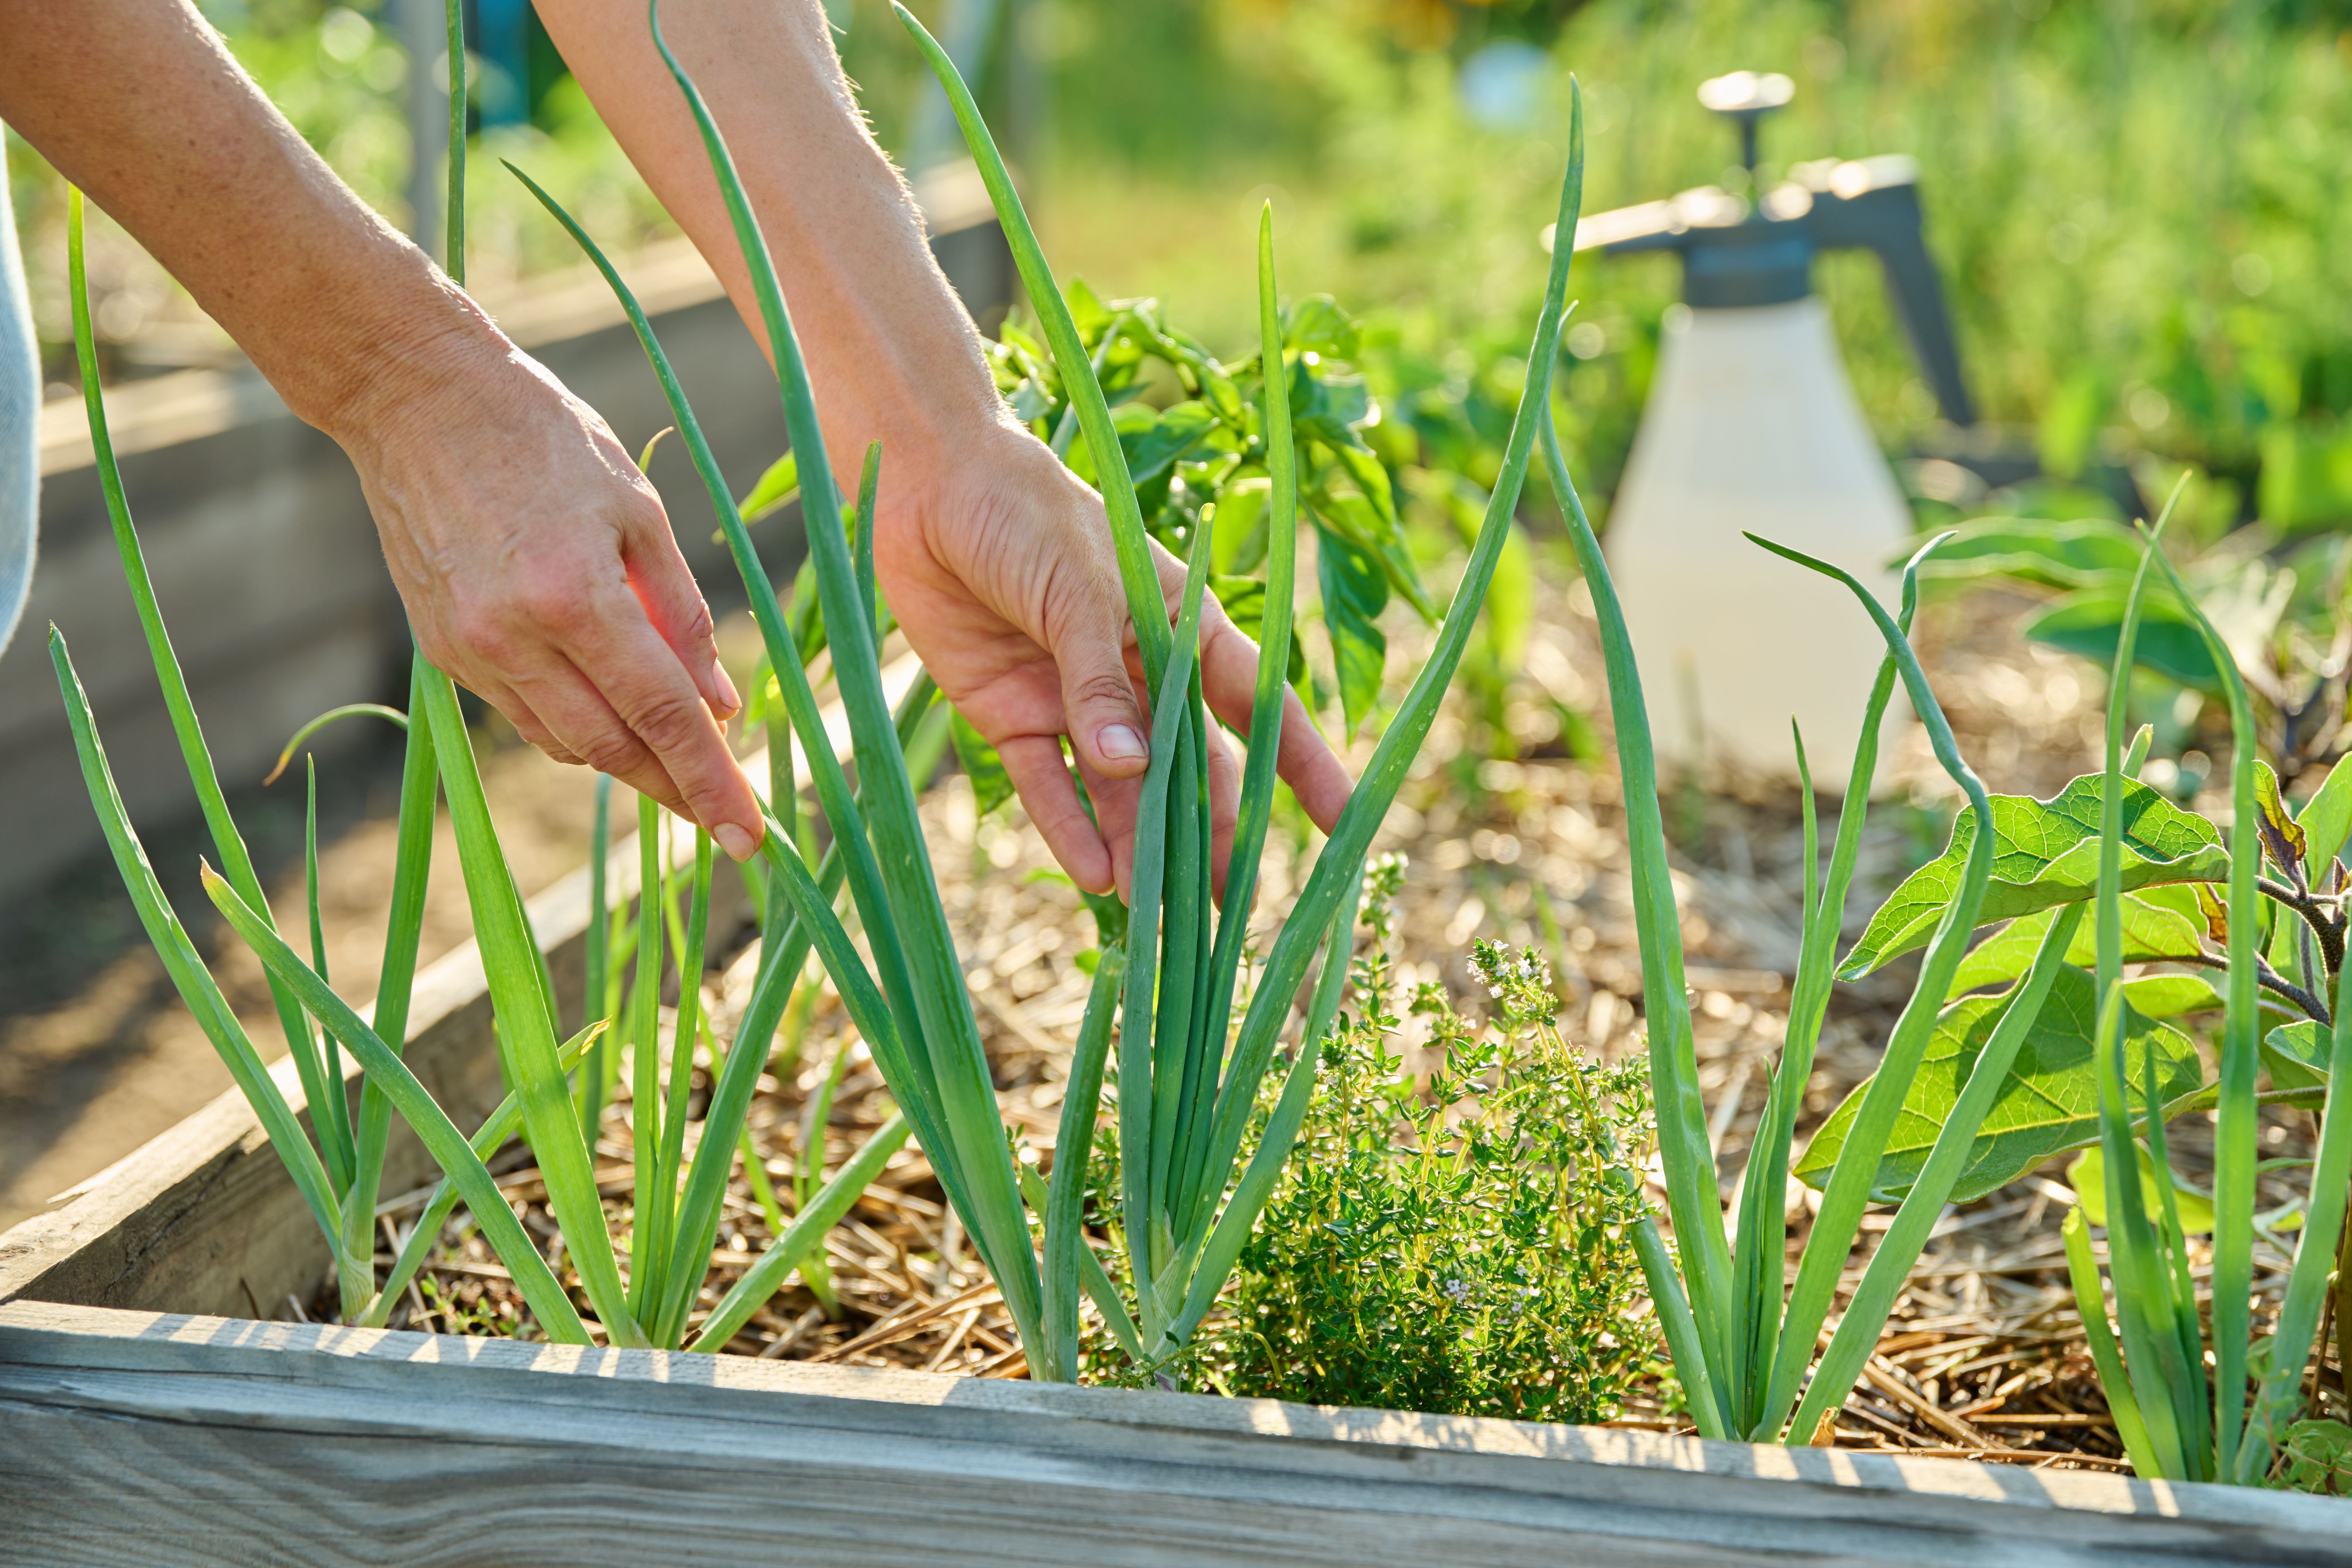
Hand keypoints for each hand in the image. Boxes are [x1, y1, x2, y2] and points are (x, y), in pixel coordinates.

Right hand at [332, 324, 766, 859]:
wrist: (416, 400)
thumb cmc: (544, 438)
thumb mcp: (637, 509)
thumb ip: (682, 613)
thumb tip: (720, 705)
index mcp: (575, 595)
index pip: (662, 716)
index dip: (711, 781)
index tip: (751, 837)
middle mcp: (513, 637)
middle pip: (613, 748)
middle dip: (675, 788)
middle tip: (726, 818)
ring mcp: (470, 649)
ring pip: (566, 742)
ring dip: (627, 761)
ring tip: (677, 765)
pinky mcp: (441, 649)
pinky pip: (525, 713)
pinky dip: (576, 724)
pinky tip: (609, 711)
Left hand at [875, 420, 1352, 901]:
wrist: (928, 483)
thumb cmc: (1025, 512)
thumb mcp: (1078, 588)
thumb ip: (1100, 682)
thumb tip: (1133, 770)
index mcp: (1183, 626)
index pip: (1260, 704)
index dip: (1303, 765)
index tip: (1342, 824)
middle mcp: (1139, 672)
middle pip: (1192, 767)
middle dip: (1213, 836)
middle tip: (1230, 907)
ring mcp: (1077, 700)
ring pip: (1122, 790)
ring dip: (1141, 848)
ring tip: (1157, 913)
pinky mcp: (1012, 714)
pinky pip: (1049, 785)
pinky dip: (1070, 827)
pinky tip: (1095, 877)